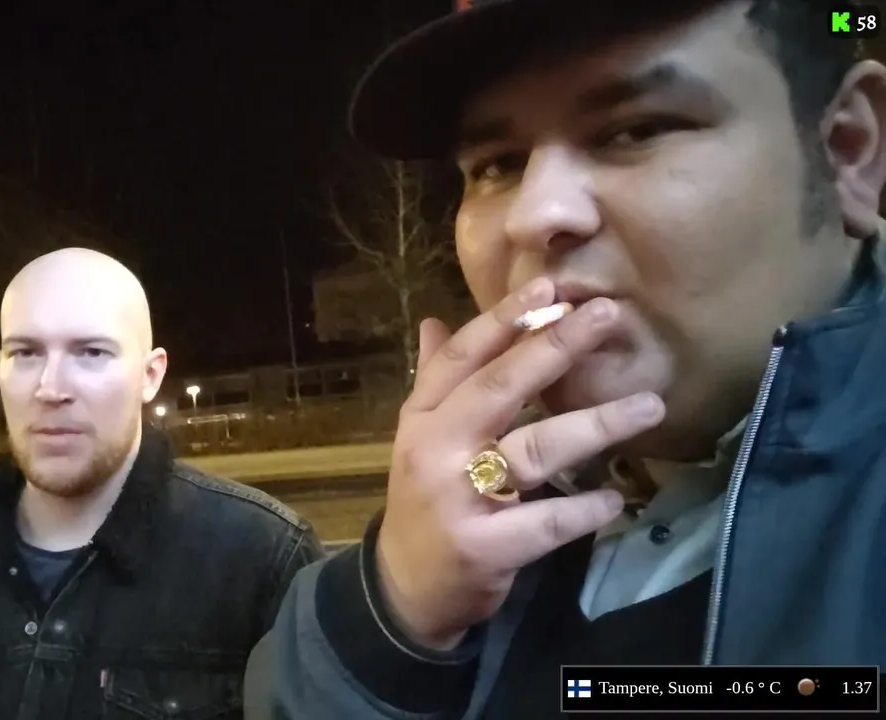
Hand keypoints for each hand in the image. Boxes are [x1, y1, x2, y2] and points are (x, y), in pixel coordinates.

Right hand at [375, 277, 665, 649]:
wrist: (405, 588)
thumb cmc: (424, 503)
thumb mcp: (420, 439)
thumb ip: (433, 381)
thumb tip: (435, 321)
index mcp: (421, 418)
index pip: (461, 358)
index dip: (503, 319)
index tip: (549, 284)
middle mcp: (435, 449)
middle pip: (498, 389)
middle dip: (553, 347)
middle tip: (606, 315)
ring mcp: (458, 498)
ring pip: (533, 451)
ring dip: (595, 425)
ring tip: (649, 405)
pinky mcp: (484, 547)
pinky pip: (544, 522)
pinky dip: (583, 508)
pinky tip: (616, 498)